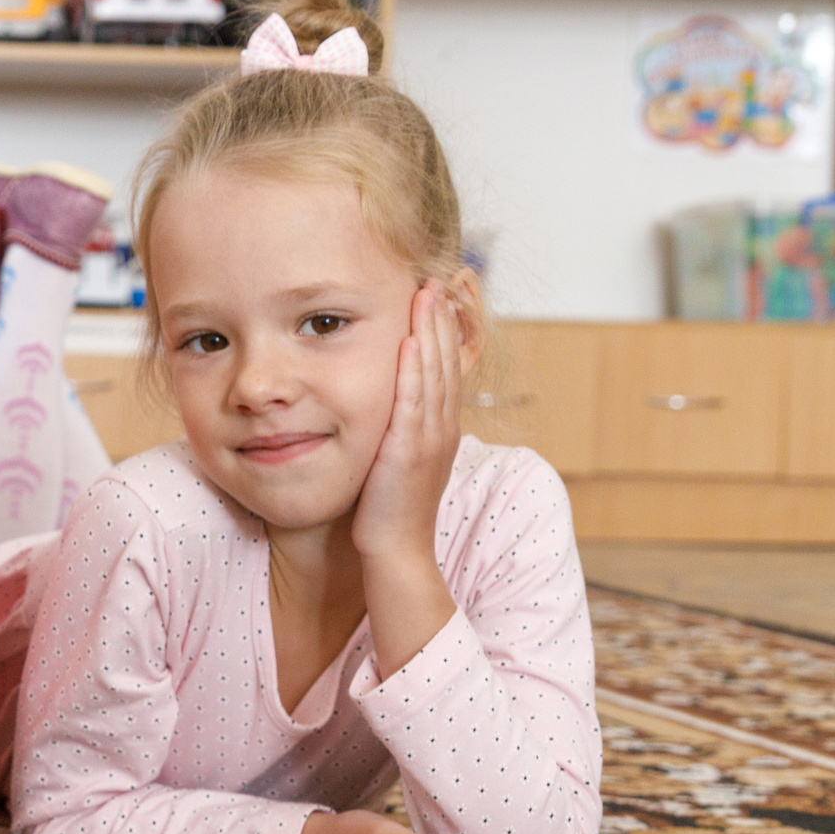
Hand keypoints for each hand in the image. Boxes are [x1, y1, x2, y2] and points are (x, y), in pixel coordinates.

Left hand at [352, 280, 463, 566]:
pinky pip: (413, 402)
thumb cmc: (389, 512)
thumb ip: (400, 433)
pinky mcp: (407, 452)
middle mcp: (441, 430)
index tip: (434, 298)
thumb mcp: (399, 463)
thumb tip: (391, 412)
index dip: (441, 333)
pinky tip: (408, 342)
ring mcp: (428, 440)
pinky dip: (413, 370)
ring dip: (430, 332)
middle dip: (440, 320)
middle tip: (434, 280)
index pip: (444, 370)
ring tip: (425, 295)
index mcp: (440, 430)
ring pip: (432, 375)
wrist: (395, 553)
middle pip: (445, 363)